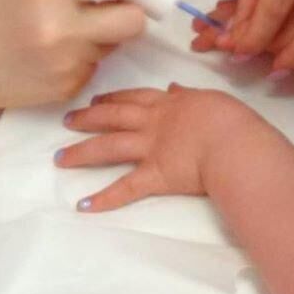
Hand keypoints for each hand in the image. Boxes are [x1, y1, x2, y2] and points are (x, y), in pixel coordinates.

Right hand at [0, 0, 175, 114]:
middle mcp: (61, 28)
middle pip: (132, 20)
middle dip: (133, 12)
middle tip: (117, 7)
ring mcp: (66, 62)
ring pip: (115, 44)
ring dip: (104, 35)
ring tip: (65, 33)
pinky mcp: (68, 88)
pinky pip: (97, 66)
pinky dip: (85, 58)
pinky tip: (53, 57)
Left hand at [55, 84, 261, 210]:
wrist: (233, 144)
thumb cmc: (231, 120)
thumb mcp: (213, 98)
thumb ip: (189, 95)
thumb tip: (174, 88)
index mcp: (171, 103)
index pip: (136, 97)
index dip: (115, 97)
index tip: (97, 99)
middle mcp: (154, 123)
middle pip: (114, 117)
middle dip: (89, 118)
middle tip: (68, 120)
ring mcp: (151, 149)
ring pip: (109, 148)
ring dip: (82, 153)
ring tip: (60, 158)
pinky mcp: (153, 176)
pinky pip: (125, 188)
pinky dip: (104, 199)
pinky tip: (83, 206)